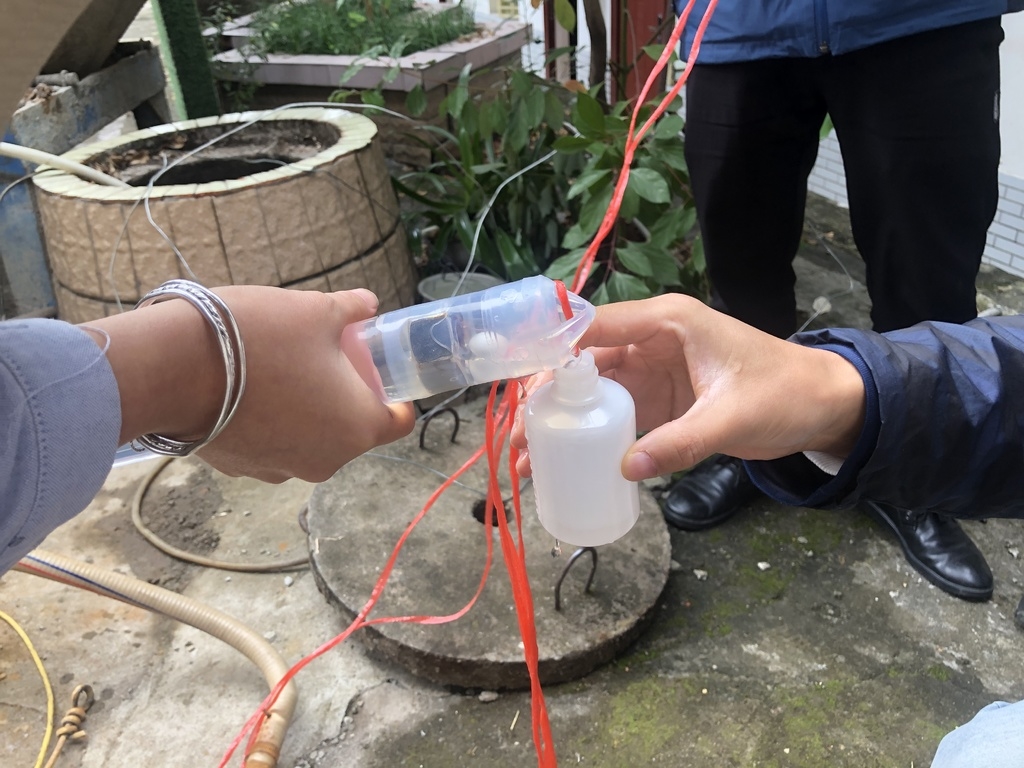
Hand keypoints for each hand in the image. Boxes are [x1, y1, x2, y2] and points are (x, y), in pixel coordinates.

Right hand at [87, 286, 414, 482]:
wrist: (171, 369)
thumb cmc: (257, 339)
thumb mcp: (315, 311)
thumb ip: (350, 309)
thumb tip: (367, 303)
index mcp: (358, 427)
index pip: (400, 422)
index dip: (399, 397)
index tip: (385, 376)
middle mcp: (326, 461)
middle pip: (352, 429)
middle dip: (345, 398)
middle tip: (328, 361)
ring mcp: (281, 471)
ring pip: (310, 439)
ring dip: (306, 411)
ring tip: (284, 371)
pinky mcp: (242, 470)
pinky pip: (271, 444)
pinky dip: (270, 422)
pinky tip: (250, 390)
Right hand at [513, 294, 864, 480]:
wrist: (823, 407)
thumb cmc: (786, 394)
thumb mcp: (733, 418)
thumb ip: (682, 442)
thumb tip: (627, 470)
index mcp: (669, 322)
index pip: (597, 324)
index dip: (554, 348)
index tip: (519, 381)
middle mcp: (653, 340)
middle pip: (584, 362)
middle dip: (549, 398)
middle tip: (522, 435)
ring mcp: (653, 370)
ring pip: (594, 392)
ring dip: (563, 421)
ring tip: (531, 456)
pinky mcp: (660, 399)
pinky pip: (615, 414)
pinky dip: (590, 435)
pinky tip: (566, 460)